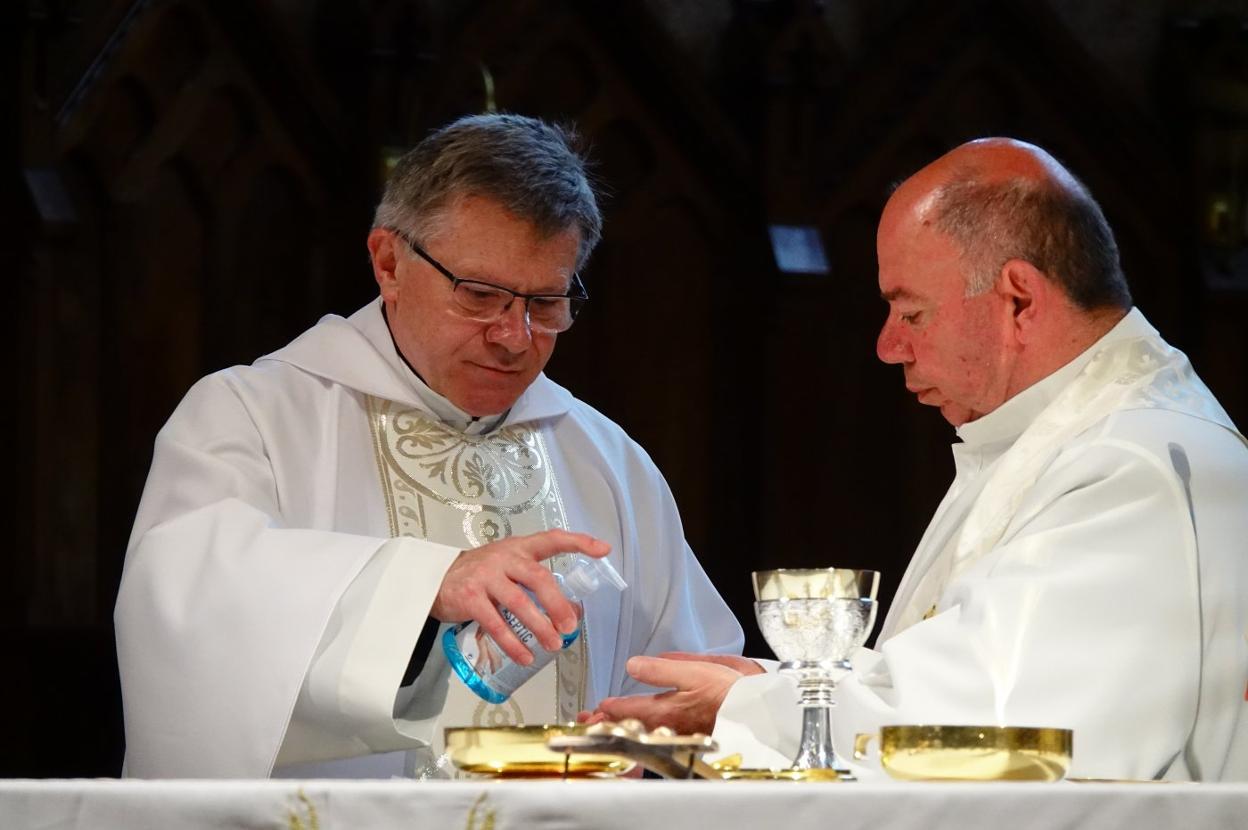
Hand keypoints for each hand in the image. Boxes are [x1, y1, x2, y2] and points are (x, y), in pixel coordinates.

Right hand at [431, 529, 609, 664]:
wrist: (437, 579)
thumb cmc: (482, 574)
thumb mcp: (508, 566)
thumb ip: (533, 580)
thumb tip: (569, 611)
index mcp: (519, 548)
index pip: (552, 539)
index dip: (579, 542)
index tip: (603, 550)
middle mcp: (504, 558)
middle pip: (538, 577)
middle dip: (558, 603)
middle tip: (571, 626)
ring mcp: (485, 577)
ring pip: (519, 603)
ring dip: (539, 627)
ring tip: (553, 645)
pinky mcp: (470, 598)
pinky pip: (496, 624)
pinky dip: (512, 643)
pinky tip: (525, 656)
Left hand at [589, 652, 760, 735]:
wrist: (757, 714)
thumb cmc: (729, 692)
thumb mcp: (692, 671)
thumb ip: (659, 669)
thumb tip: (632, 665)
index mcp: (663, 710)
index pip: (625, 710)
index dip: (607, 708)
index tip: (595, 707)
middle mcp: (667, 726)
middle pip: (630, 725)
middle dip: (609, 722)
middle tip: (590, 722)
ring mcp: (678, 734)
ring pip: (643, 731)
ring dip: (624, 726)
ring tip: (611, 723)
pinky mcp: (690, 735)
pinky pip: (659, 736)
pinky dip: (646, 732)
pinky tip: (647, 728)